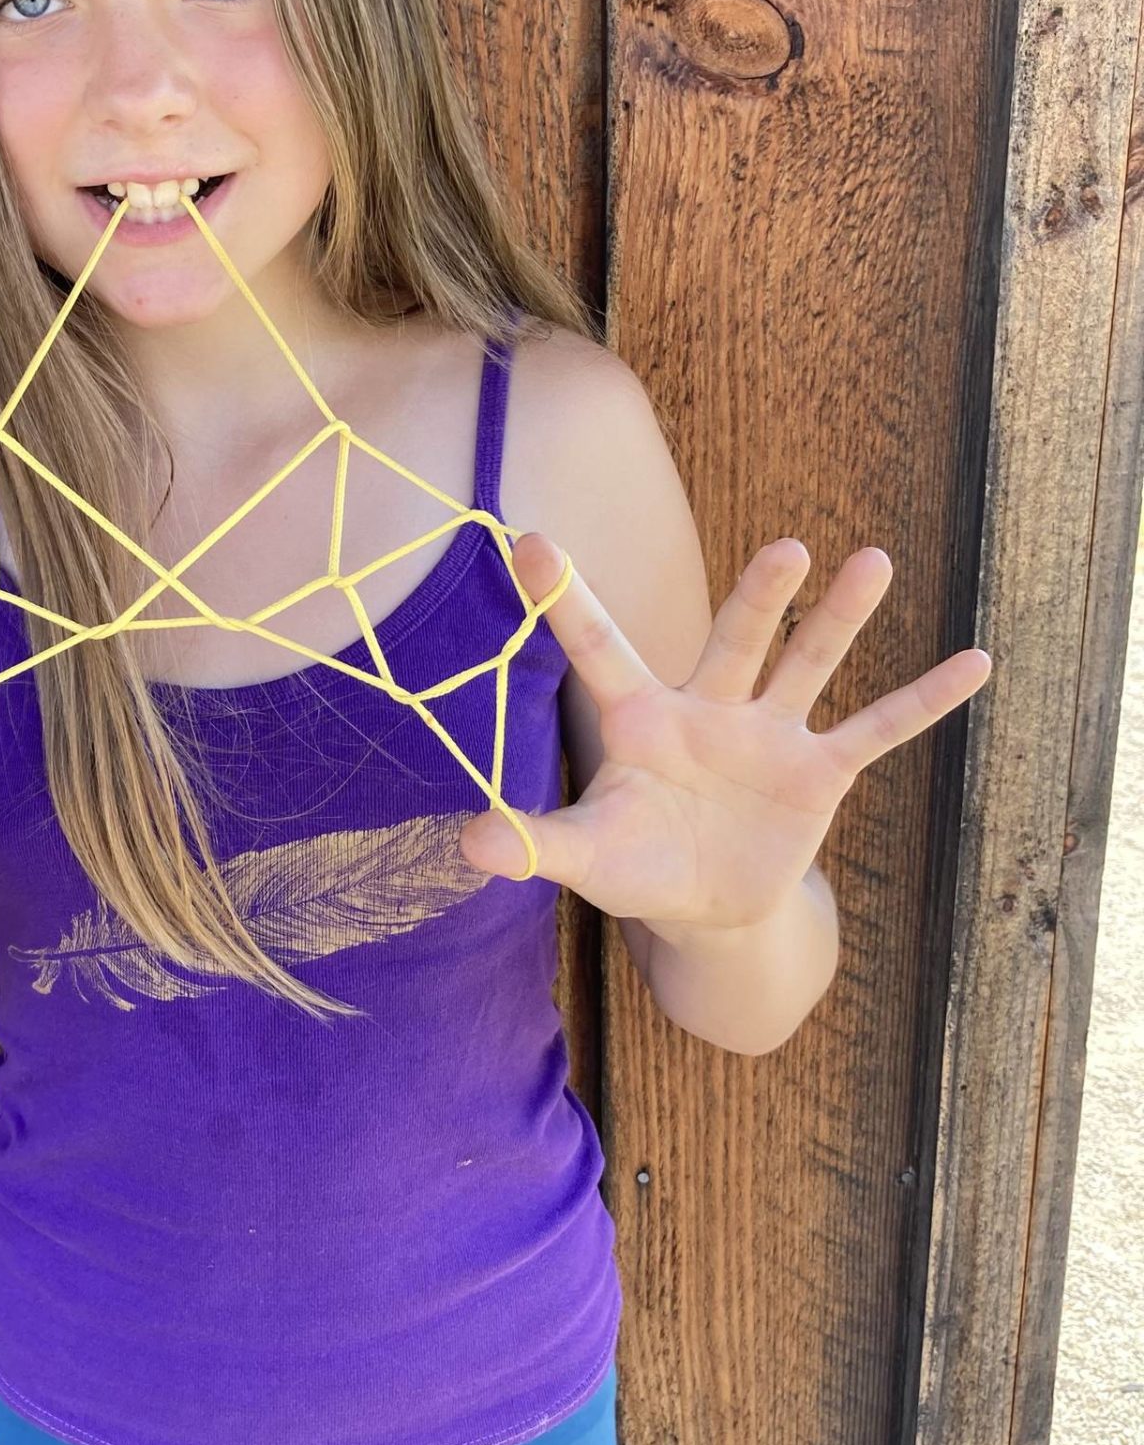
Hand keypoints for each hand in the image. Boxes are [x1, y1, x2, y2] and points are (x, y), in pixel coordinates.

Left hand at [460, 533, 992, 929]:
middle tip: (785, 549)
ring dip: (839, 619)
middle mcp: (708, 708)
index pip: (597, 649)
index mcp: (640, 720)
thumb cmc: (637, 866)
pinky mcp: (818, 772)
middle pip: (734, 640)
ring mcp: (768, 734)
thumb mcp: (586, 858)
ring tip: (871, 562)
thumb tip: (470, 845)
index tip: (527, 537)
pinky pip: (877, 730)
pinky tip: (975, 662)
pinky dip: (924, 701)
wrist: (705, 908)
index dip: (563, 598)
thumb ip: (535, 845)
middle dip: (759, 597)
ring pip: (807, 663)